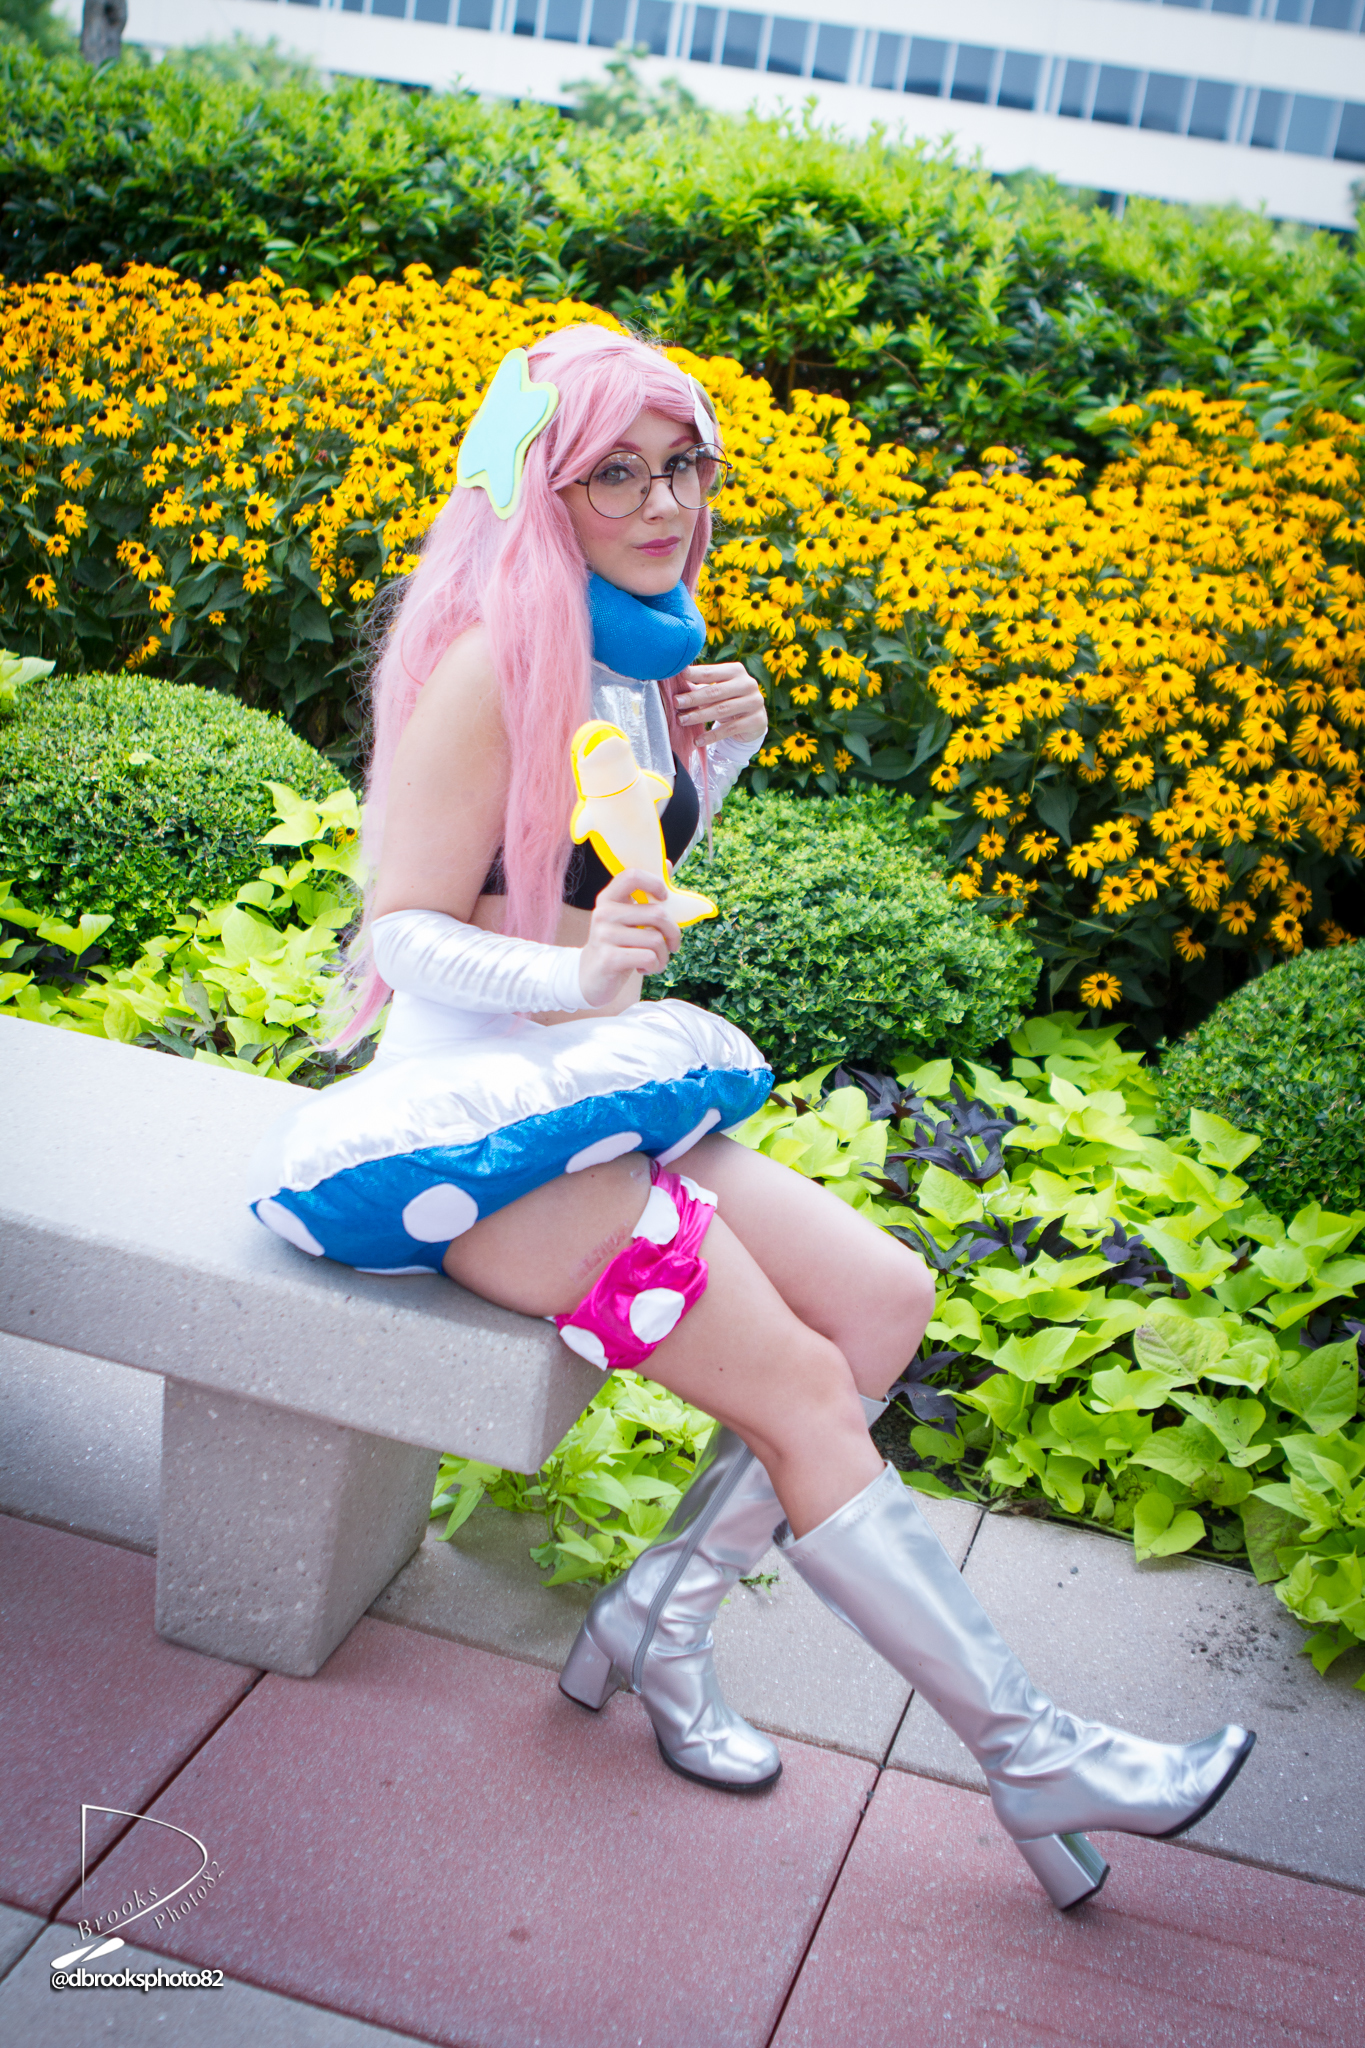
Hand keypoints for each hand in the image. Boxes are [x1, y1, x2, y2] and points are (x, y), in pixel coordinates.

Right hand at [577, 868, 681, 1008]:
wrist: (592, 977)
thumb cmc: (618, 944)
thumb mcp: (628, 918)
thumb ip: (646, 895)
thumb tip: (667, 863)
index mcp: (609, 898)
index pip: (633, 875)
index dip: (655, 883)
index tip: (664, 898)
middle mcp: (603, 913)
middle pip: (657, 913)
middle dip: (673, 933)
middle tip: (672, 944)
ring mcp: (604, 936)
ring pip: (656, 940)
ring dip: (663, 955)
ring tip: (655, 960)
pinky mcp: (608, 958)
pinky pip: (648, 957)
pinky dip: (654, 966)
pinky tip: (644, 968)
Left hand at [675, 661, 766, 748]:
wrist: (754, 720)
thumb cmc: (729, 700)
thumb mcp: (717, 691)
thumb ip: (699, 686)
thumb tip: (673, 683)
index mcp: (736, 671)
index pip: (711, 672)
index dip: (694, 674)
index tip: (678, 674)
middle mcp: (748, 684)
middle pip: (715, 691)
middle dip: (693, 698)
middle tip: (676, 702)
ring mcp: (754, 702)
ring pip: (721, 710)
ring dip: (699, 716)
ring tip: (682, 720)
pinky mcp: (756, 721)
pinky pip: (730, 729)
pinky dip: (711, 736)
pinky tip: (697, 740)